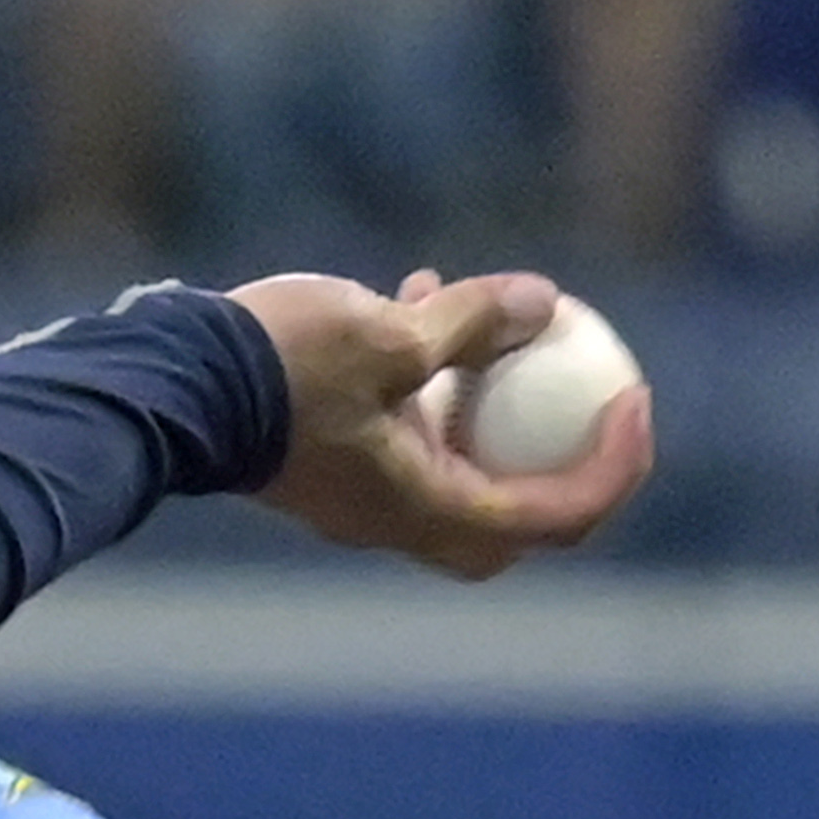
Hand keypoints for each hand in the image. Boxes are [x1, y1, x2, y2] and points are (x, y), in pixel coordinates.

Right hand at [230, 266, 652, 584]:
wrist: (181, 385)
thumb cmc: (281, 368)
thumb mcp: (388, 332)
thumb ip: (471, 321)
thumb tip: (545, 304)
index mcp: (431, 510)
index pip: (554, 515)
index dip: (611, 466)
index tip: (637, 399)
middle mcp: (406, 521)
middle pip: (519, 518)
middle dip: (569, 466)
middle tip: (601, 394)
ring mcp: (372, 497)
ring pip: (466, 466)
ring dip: (500, 406)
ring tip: (517, 324)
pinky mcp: (342, 461)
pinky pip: (414, 428)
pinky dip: (440, 381)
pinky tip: (429, 296)